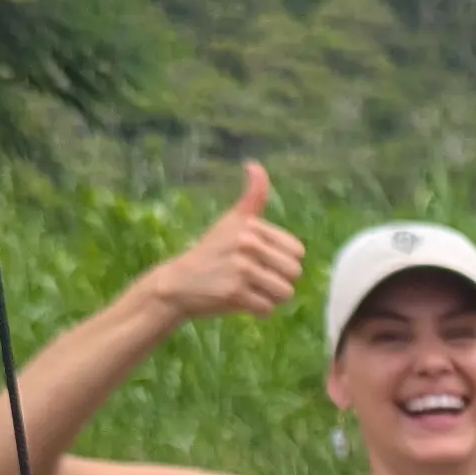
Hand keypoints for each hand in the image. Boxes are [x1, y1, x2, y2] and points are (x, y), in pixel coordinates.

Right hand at [139, 161, 304, 323]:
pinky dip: (256, 310)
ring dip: (269, 297)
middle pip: (294, 273)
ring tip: (248, 289)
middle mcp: (247, 244)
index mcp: (251, 226)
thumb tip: (254, 164)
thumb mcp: (232, 220)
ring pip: (284, 293)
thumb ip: (252, 196)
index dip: (283, 261)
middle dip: (278, 281)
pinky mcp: (234, 293)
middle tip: (254, 278)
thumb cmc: (211, 251)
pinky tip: (239, 300)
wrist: (178, 283)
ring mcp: (241, 269)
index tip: (260, 260)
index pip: (297, 251)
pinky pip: (267, 309)